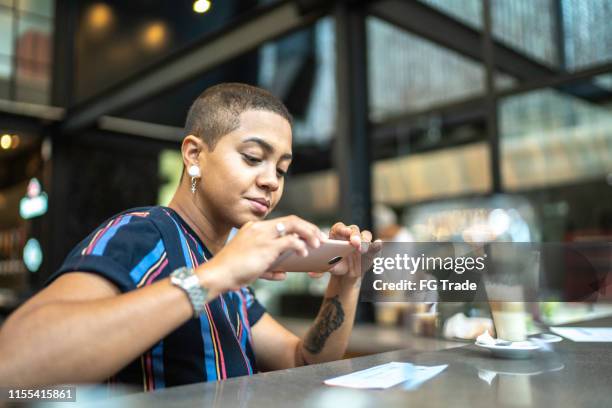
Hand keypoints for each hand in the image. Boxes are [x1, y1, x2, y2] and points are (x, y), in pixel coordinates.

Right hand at [197, 216, 322, 292]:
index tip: (310, 235)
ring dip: (309, 234)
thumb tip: (284, 274)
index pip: (282, 222)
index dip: (299, 227)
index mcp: (254, 228)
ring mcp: (263, 235)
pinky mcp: (266, 246)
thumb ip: (269, 268)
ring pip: (294, 225)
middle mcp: (259, 227)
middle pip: (291, 220)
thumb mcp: (251, 266)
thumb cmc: (231, 272)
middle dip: (309, 228)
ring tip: (318, 244)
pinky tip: (304, 254)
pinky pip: (290, 241)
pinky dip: (301, 246)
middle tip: (321, 238)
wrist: (217, 275)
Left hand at [308, 222, 380, 281]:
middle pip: (354, 230)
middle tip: (354, 243)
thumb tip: (312, 274)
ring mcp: (362, 241)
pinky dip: (377, 244)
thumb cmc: (334, 265)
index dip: (342, 228)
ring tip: (362, 249)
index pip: (340, 227)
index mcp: (337, 234)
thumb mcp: (326, 267)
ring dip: (365, 240)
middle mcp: (350, 235)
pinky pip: (375, 245)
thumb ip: (320, 269)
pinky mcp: (371, 249)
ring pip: (365, 235)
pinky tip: (378, 244)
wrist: (345, 273)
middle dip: (354, 235)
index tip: (344, 232)